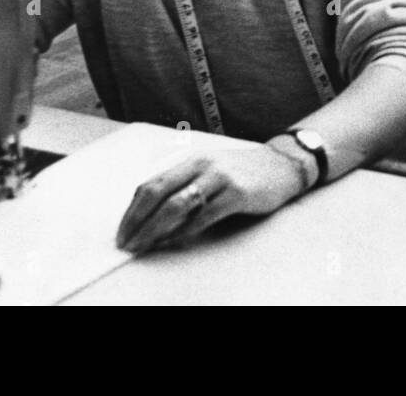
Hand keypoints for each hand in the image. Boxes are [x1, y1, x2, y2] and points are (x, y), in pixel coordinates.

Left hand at [117, 145, 307, 254]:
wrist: (282, 166)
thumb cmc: (243, 172)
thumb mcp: (211, 169)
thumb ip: (186, 185)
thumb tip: (153, 216)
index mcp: (192, 160)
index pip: (152, 184)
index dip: (132, 210)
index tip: (123, 231)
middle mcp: (203, 166)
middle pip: (158, 193)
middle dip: (137, 221)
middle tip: (126, 243)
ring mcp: (221, 178)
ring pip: (177, 205)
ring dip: (155, 229)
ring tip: (144, 245)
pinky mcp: (237, 194)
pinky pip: (203, 217)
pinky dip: (184, 232)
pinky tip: (174, 241)